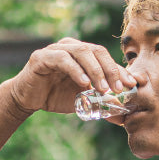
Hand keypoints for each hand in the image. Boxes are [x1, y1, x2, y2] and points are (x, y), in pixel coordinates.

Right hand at [5, 38, 134, 115]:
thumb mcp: (82, 99)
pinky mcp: (42, 57)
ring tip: (102, 89)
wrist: (27, 99)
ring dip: (95, 71)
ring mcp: (56, 49)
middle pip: (97, 51)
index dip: (120, 70)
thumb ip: (100, 101)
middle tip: (117, 89)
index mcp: (83, 53)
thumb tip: (122, 112)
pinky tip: (84, 83)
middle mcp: (71, 46)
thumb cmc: (56, 96)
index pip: (106, 58)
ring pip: (82, 52)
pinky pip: (63, 59)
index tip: (131, 85)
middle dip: (110, 70)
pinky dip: (76, 70)